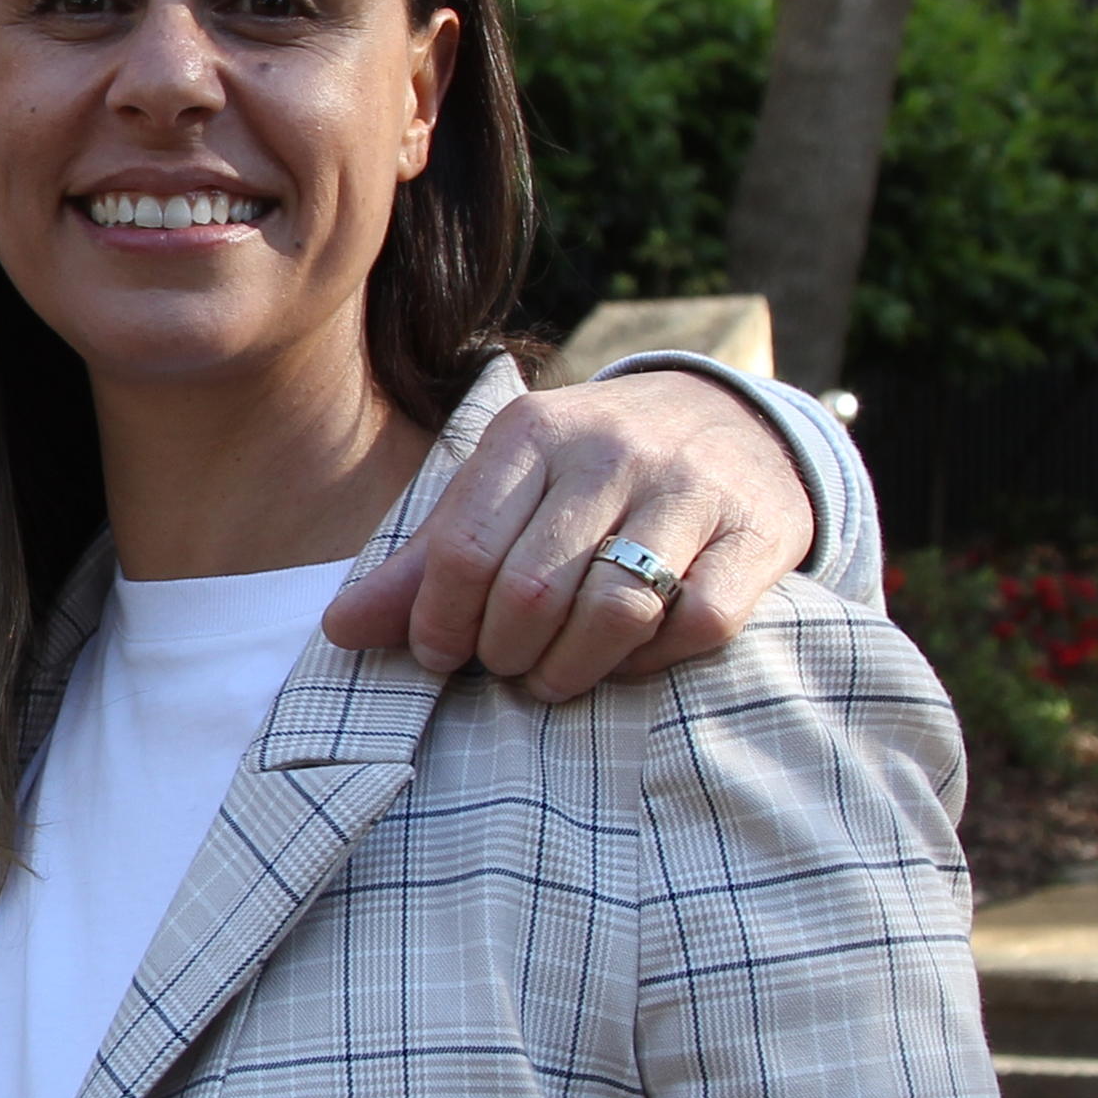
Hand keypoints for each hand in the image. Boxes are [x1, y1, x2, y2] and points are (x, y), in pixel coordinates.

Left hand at [322, 366, 814, 699]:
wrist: (731, 422)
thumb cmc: (589, 473)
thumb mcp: (504, 491)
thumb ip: (426, 561)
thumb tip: (341, 631)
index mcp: (533, 434)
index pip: (462, 551)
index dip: (440, 625)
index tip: (441, 654)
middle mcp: (612, 452)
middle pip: (531, 591)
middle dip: (503, 654)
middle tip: (504, 667)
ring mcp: (690, 490)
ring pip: (614, 611)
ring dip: (571, 670)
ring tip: (553, 676)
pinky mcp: (757, 533)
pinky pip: (698, 624)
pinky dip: (653, 661)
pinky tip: (629, 658)